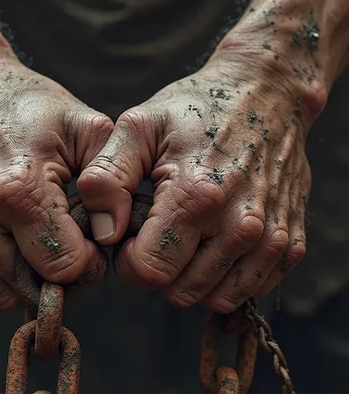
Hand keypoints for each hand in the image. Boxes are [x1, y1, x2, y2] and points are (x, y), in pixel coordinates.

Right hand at [0, 49, 112, 308]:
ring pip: (6, 294)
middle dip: (60, 273)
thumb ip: (112, 180)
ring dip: (30, 276)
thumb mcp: (81, 125)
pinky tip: (8, 236)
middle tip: (66, 235)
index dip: (89, 260)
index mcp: (18, 191)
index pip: (67, 268)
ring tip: (35, 232)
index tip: (89, 237)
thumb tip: (113, 233)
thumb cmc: (22, 107)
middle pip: (35, 289)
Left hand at [77, 57, 310, 311]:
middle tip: (162, 228)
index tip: (132, 233)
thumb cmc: (196, 111)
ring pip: (216, 298)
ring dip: (195, 275)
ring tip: (191, 231)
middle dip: (161, 268)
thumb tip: (103, 233)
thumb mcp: (138, 127)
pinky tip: (218, 239)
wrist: (266, 95)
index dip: (129, 260)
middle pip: (181, 292)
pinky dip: (229, 275)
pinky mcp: (290, 245)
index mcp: (197, 196)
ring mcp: (271, 238)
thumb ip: (106, 178)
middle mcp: (241, 225)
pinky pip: (250, 291)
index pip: (149, 272)